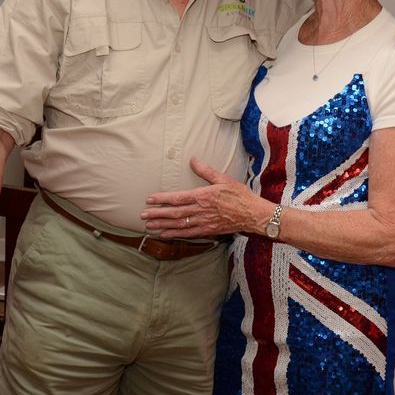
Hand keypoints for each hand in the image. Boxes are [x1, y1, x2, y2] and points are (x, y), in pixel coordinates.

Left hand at [141, 156, 265, 238]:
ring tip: (149, 226)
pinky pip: (187, 234)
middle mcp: (200, 210)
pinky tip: (165, 235)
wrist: (252, 214)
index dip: (162, 199)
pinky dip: (174, 234)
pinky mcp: (206, 230)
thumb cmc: (239, 195)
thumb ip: (206, 171)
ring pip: (178, 225)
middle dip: (157, 214)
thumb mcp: (223, 179)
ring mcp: (202, 222)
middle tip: (142, 215)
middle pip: (174, 213)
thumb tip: (193, 160)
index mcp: (203, 196)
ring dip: (162, 226)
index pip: (177, 198)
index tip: (149, 199)